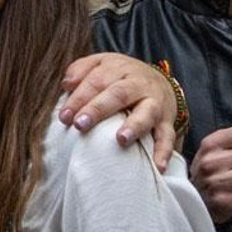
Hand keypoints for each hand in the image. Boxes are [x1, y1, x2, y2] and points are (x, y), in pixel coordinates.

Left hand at [60, 53, 178, 171]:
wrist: (158, 80)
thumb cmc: (119, 77)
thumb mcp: (101, 64)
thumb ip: (81, 70)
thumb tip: (66, 84)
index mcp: (118, 69)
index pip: (97, 81)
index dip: (79, 98)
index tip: (64, 117)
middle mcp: (138, 84)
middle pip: (118, 94)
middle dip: (98, 109)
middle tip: (80, 124)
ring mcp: (155, 103)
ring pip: (147, 112)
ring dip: (135, 126)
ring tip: (121, 140)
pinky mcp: (167, 121)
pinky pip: (167, 136)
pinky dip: (163, 150)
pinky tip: (158, 166)